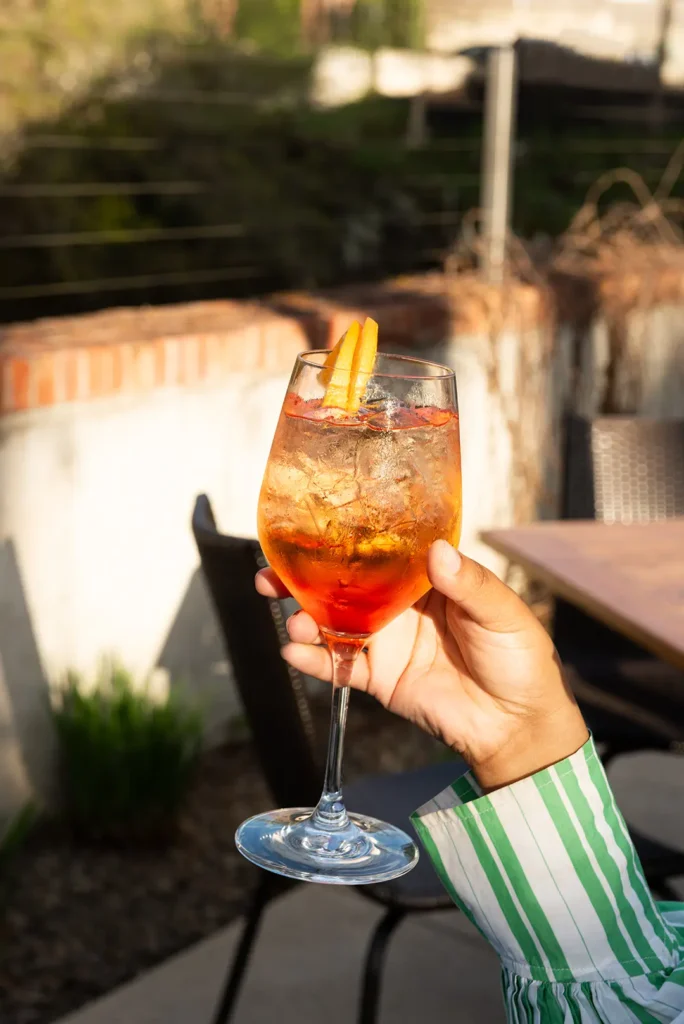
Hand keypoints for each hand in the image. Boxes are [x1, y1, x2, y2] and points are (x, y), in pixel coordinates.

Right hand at [256, 541, 587, 790]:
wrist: (516, 726)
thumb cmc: (520, 659)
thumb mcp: (503, 614)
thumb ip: (470, 585)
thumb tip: (437, 552)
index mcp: (428, 579)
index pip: (380, 552)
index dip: (346, 541)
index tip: (312, 531)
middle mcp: (400, 605)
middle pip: (344, 585)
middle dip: (304, 579)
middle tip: (270, 576)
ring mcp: (386, 641)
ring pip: (333, 623)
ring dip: (304, 620)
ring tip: (294, 625)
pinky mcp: (379, 677)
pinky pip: (339, 666)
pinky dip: (314, 660)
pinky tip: (295, 654)